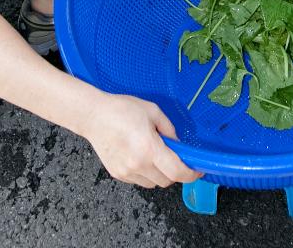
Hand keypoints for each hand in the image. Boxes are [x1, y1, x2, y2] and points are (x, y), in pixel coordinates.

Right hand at [85, 94, 200, 187]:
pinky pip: (139, 180)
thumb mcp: (153, 111)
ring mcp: (127, 172)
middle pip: (166, 181)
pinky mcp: (118, 174)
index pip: (176, 172)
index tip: (197, 170)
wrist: (94, 116)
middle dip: (175, 172)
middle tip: (176, 157)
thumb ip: (169, 129)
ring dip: (160, 174)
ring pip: (153, 183)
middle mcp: (138, 164)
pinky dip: (145, 173)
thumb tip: (178, 144)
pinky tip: (140, 156)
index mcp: (149, 148)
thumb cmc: (122, 109)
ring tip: (155, 154)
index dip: (190, 174)